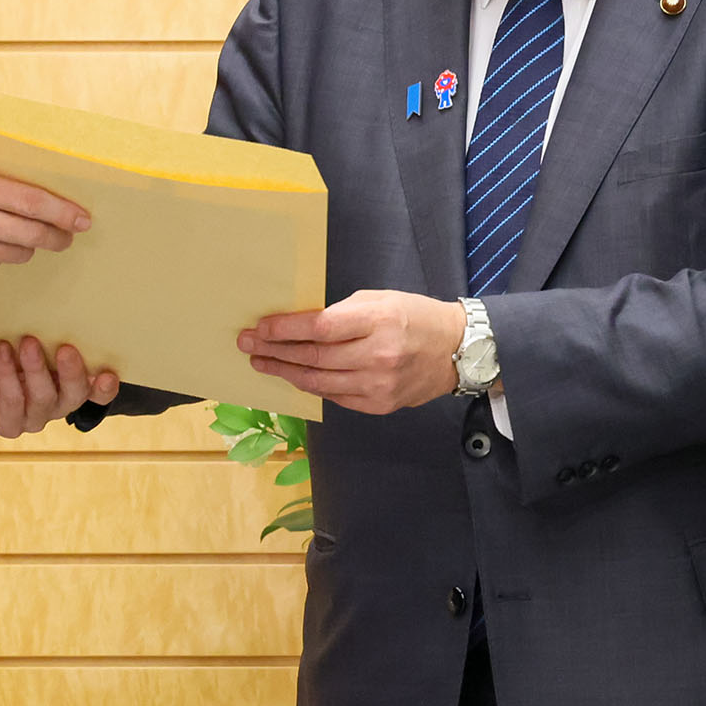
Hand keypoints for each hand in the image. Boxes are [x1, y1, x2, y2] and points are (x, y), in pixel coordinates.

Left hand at [0, 316, 118, 438]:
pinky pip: (12, 403)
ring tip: (27, 342)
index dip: (105, 387)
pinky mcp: (5, 421)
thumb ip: (39, 312)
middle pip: (74, 397)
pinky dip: (8, 376)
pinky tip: (3, 351)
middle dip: (72, 374)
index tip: (110, 372)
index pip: (96, 391)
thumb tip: (57, 291)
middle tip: (66, 348)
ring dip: (37, 371)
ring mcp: (31, 415)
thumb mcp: (21, 319)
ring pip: (44, 401)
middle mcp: (55, 401)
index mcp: (68, 379)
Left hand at [240, 290, 464, 414]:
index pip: (319, 327)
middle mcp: (378, 355)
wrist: (456, 350)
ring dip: (285, 372)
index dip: (284, 329)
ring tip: (263, 363)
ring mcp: (378, 385)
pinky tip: (294, 376)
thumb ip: (341, 313)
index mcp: (378, 321)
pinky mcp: (379, 404)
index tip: (260, 327)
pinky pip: (335, 396)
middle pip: (314, 357)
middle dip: (275, 350)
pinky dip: (311, 386)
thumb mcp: (379, 300)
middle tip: (249, 345)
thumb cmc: (414, 317)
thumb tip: (299, 324)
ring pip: (318, 382)